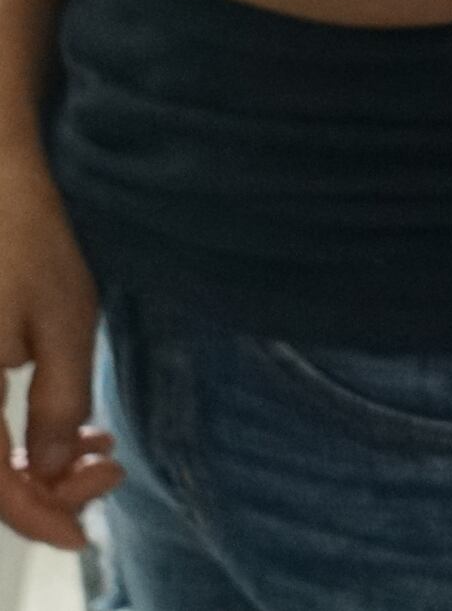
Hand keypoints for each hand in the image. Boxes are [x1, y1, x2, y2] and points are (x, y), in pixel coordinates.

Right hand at [0, 155, 111, 549]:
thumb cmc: (25, 239)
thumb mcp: (63, 318)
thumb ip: (59, 401)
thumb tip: (54, 472)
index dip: (37, 518)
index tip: (87, 533)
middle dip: (45, 490)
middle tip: (109, 469)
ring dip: (35, 466)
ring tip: (98, 450)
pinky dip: (19, 439)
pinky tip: (68, 431)